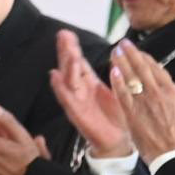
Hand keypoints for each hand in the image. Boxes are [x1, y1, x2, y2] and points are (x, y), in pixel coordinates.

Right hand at [49, 29, 132, 159]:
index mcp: (90, 84)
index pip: (80, 62)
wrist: (118, 141)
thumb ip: (117, 73)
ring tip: (67, 53)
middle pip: (70, 67)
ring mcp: (77, 102)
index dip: (73, 48)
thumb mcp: (118, 90)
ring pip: (68, 80)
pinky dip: (60, 88)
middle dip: (66, 51)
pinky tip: (55, 77)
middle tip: (62, 35)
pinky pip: (67, 100)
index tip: (67, 33)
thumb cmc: (117, 115)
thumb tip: (119, 55)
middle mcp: (81, 90)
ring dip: (67, 66)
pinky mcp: (78, 114)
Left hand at [110, 45, 174, 161]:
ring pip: (132, 77)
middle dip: (132, 54)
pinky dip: (118, 81)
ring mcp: (145, 102)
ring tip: (115, 52)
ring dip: (122, 62)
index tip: (137, 51)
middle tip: (123, 44)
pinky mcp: (133, 112)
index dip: (145, 58)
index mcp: (172, 92)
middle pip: (143, 68)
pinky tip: (112, 71)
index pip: (156, 69)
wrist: (172, 154)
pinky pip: (123, 93)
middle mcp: (159, 93)